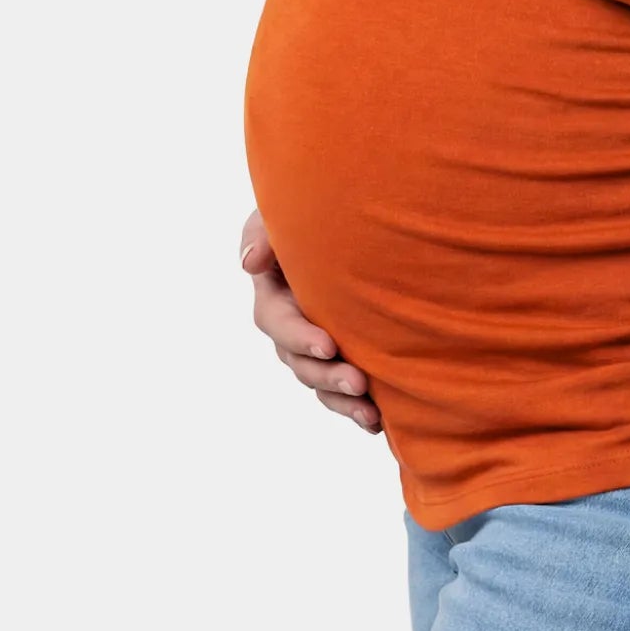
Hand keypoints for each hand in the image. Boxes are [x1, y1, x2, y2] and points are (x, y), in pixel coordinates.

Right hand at [239, 204, 381, 432]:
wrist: (345, 220)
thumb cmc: (306, 209)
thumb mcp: (278, 212)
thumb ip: (263, 232)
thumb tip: (249, 263)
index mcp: (274, 294)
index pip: (278, 322)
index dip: (300, 336)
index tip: (329, 345)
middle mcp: (290, 326)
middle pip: (299, 362)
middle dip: (328, 376)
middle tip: (359, 383)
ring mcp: (314, 343)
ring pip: (320, 381)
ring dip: (343, 400)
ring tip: (372, 415)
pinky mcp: (340, 353)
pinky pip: (340, 388)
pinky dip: (356, 407)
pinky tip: (380, 421)